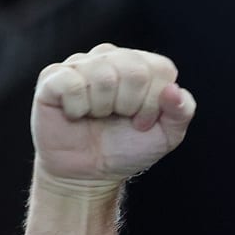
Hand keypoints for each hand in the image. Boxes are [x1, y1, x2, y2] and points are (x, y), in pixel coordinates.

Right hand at [32, 44, 195, 190]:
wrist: (88, 177)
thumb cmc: (124, 151)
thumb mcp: (165, 136)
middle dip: (129, 107)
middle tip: (116, 121)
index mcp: (140, 64)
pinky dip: (77, 109)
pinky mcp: (53, 78)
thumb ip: (181, 112)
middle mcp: (110, 57)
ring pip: (103, 76)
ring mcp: (80, 64)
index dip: (152, 103)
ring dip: (102, 109)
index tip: (141, 123)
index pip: (160, 69)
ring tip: (95, 118)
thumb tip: (173, 91)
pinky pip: (72, 84)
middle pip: (133, 71)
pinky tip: (75, 115)